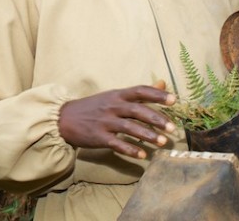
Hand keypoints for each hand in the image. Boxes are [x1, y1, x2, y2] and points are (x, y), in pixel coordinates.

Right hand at [57, 81, 176, 159]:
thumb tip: (163, 83)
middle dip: (156, 119)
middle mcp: (112, 106)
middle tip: (172, 128)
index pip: (140, 91)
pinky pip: (117, 143)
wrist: (64, 118)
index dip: (157, 94)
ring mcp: (105, 122)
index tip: (174, 100)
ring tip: (162, 142)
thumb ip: (138, 93)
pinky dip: (130, 149)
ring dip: (147, 135)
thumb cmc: (94, 107)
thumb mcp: (114, 96)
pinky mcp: (98, 137)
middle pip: (137, 110)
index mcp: (117, 94)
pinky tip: (142, 155)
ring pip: (129, 128)